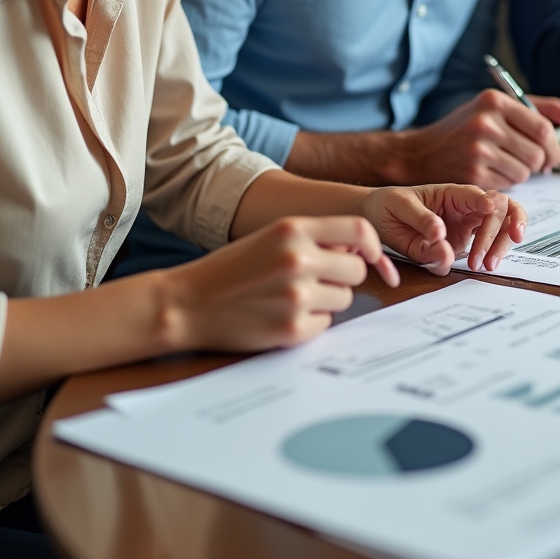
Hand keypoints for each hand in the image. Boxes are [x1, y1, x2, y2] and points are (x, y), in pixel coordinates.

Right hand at [162, 216, 399, 352]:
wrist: (187, 303)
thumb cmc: (232, 268)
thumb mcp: (272, 236)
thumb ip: (314, 237)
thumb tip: (360, 250)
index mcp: (293, 230)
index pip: (358, 230)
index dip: (372, 244)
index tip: (371, 255)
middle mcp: (298, 259)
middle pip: (357, 269)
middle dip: (343, 276)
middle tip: (316, 280)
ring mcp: (296, 295)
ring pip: (344, 298)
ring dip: (327, 300)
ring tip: (292, 297)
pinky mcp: (292, 328)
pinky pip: (326, 324)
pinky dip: (311, 322)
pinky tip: (283, 315)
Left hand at [360, 184, 526, 275]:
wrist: (376, 216)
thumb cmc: (388, 204)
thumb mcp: (400, 207)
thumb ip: (422, 223)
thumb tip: (442, 240)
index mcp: (452, 193)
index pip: (477, 195)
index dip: (488, 203)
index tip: (491, 211)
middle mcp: (465, 207)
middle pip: (500, 210)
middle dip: (497, 233)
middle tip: (484, 260)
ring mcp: (467, 225)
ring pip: (503, 226)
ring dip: (501, 245)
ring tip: (486, 266)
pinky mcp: (464, 242)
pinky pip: (490, 244)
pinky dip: (495, 253)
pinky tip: (486, 264)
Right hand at [394, 88, 559, 188]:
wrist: (419, 154)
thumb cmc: (462, 130)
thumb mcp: (495, 108)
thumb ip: (541, 109)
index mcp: (494, 101)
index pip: (542, 127)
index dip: (554, 145)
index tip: (553, 153)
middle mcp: (486, 123)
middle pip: (538, 153)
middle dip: (540, 162)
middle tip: (528, 161)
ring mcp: (479, 150)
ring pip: (526, 172)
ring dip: (521, 172)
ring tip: (501, 163)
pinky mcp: (474, 175)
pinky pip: (509, 184)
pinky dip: (505, 182)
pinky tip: (488, 173)